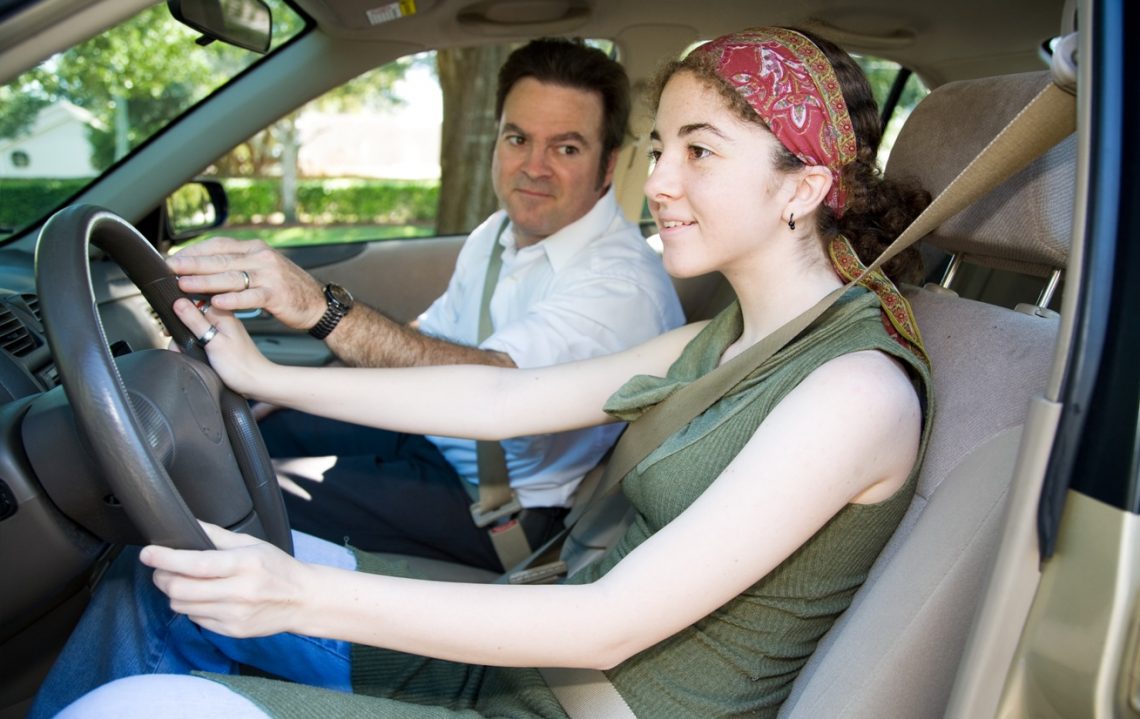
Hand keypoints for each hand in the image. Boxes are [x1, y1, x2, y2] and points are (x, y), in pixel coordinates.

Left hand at [140, 522, 312, 637]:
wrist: (302, 600)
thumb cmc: (278, 569)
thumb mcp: (252, 544)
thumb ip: (217, 535)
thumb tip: (189, 524)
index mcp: (243, 564)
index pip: (194, 564)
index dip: (165, 558)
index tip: (148, 553)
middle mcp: (238, 592)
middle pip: (180, 588)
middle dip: (162, 577)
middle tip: (160, 569)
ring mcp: (234, 614)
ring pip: (182, 606)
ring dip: (175, 593)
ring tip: (183, 582)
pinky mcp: (231, 630)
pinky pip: (195, 620)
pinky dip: (191, 608)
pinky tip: (203, 598)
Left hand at [167, 237, 325, 330]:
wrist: (318, 303)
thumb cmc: (286, 289)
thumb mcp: (262, 269)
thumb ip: (237, 267)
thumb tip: (204, 270)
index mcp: (254, 248)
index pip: (218, 245)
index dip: (194, 252)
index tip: (173, 259)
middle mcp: (261, 257)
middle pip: (221, 259)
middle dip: (192, 264)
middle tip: (170, 268)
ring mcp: (270, 275)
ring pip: (231, 277)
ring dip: (205, 281)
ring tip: (185, 284)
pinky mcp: (276, 294)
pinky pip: (251, 296)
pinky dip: (233, 300)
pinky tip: (217, 302)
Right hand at [172, 298, 274, 396]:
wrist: (256, 383)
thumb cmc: (240, 366)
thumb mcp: (213, 342)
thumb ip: (195, 321)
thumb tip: (178, 302)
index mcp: (222, 313)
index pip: (193, 302)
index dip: (178, 314)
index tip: (171, 329)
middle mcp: (223, 319)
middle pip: (192, 317)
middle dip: (182, 331)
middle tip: (179, 347)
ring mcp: (223, 331)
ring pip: (196, 329)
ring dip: (187, 341)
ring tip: (186, 354)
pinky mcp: (222, 342)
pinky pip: (202, 338)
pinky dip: (195, 346)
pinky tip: (195, 356)